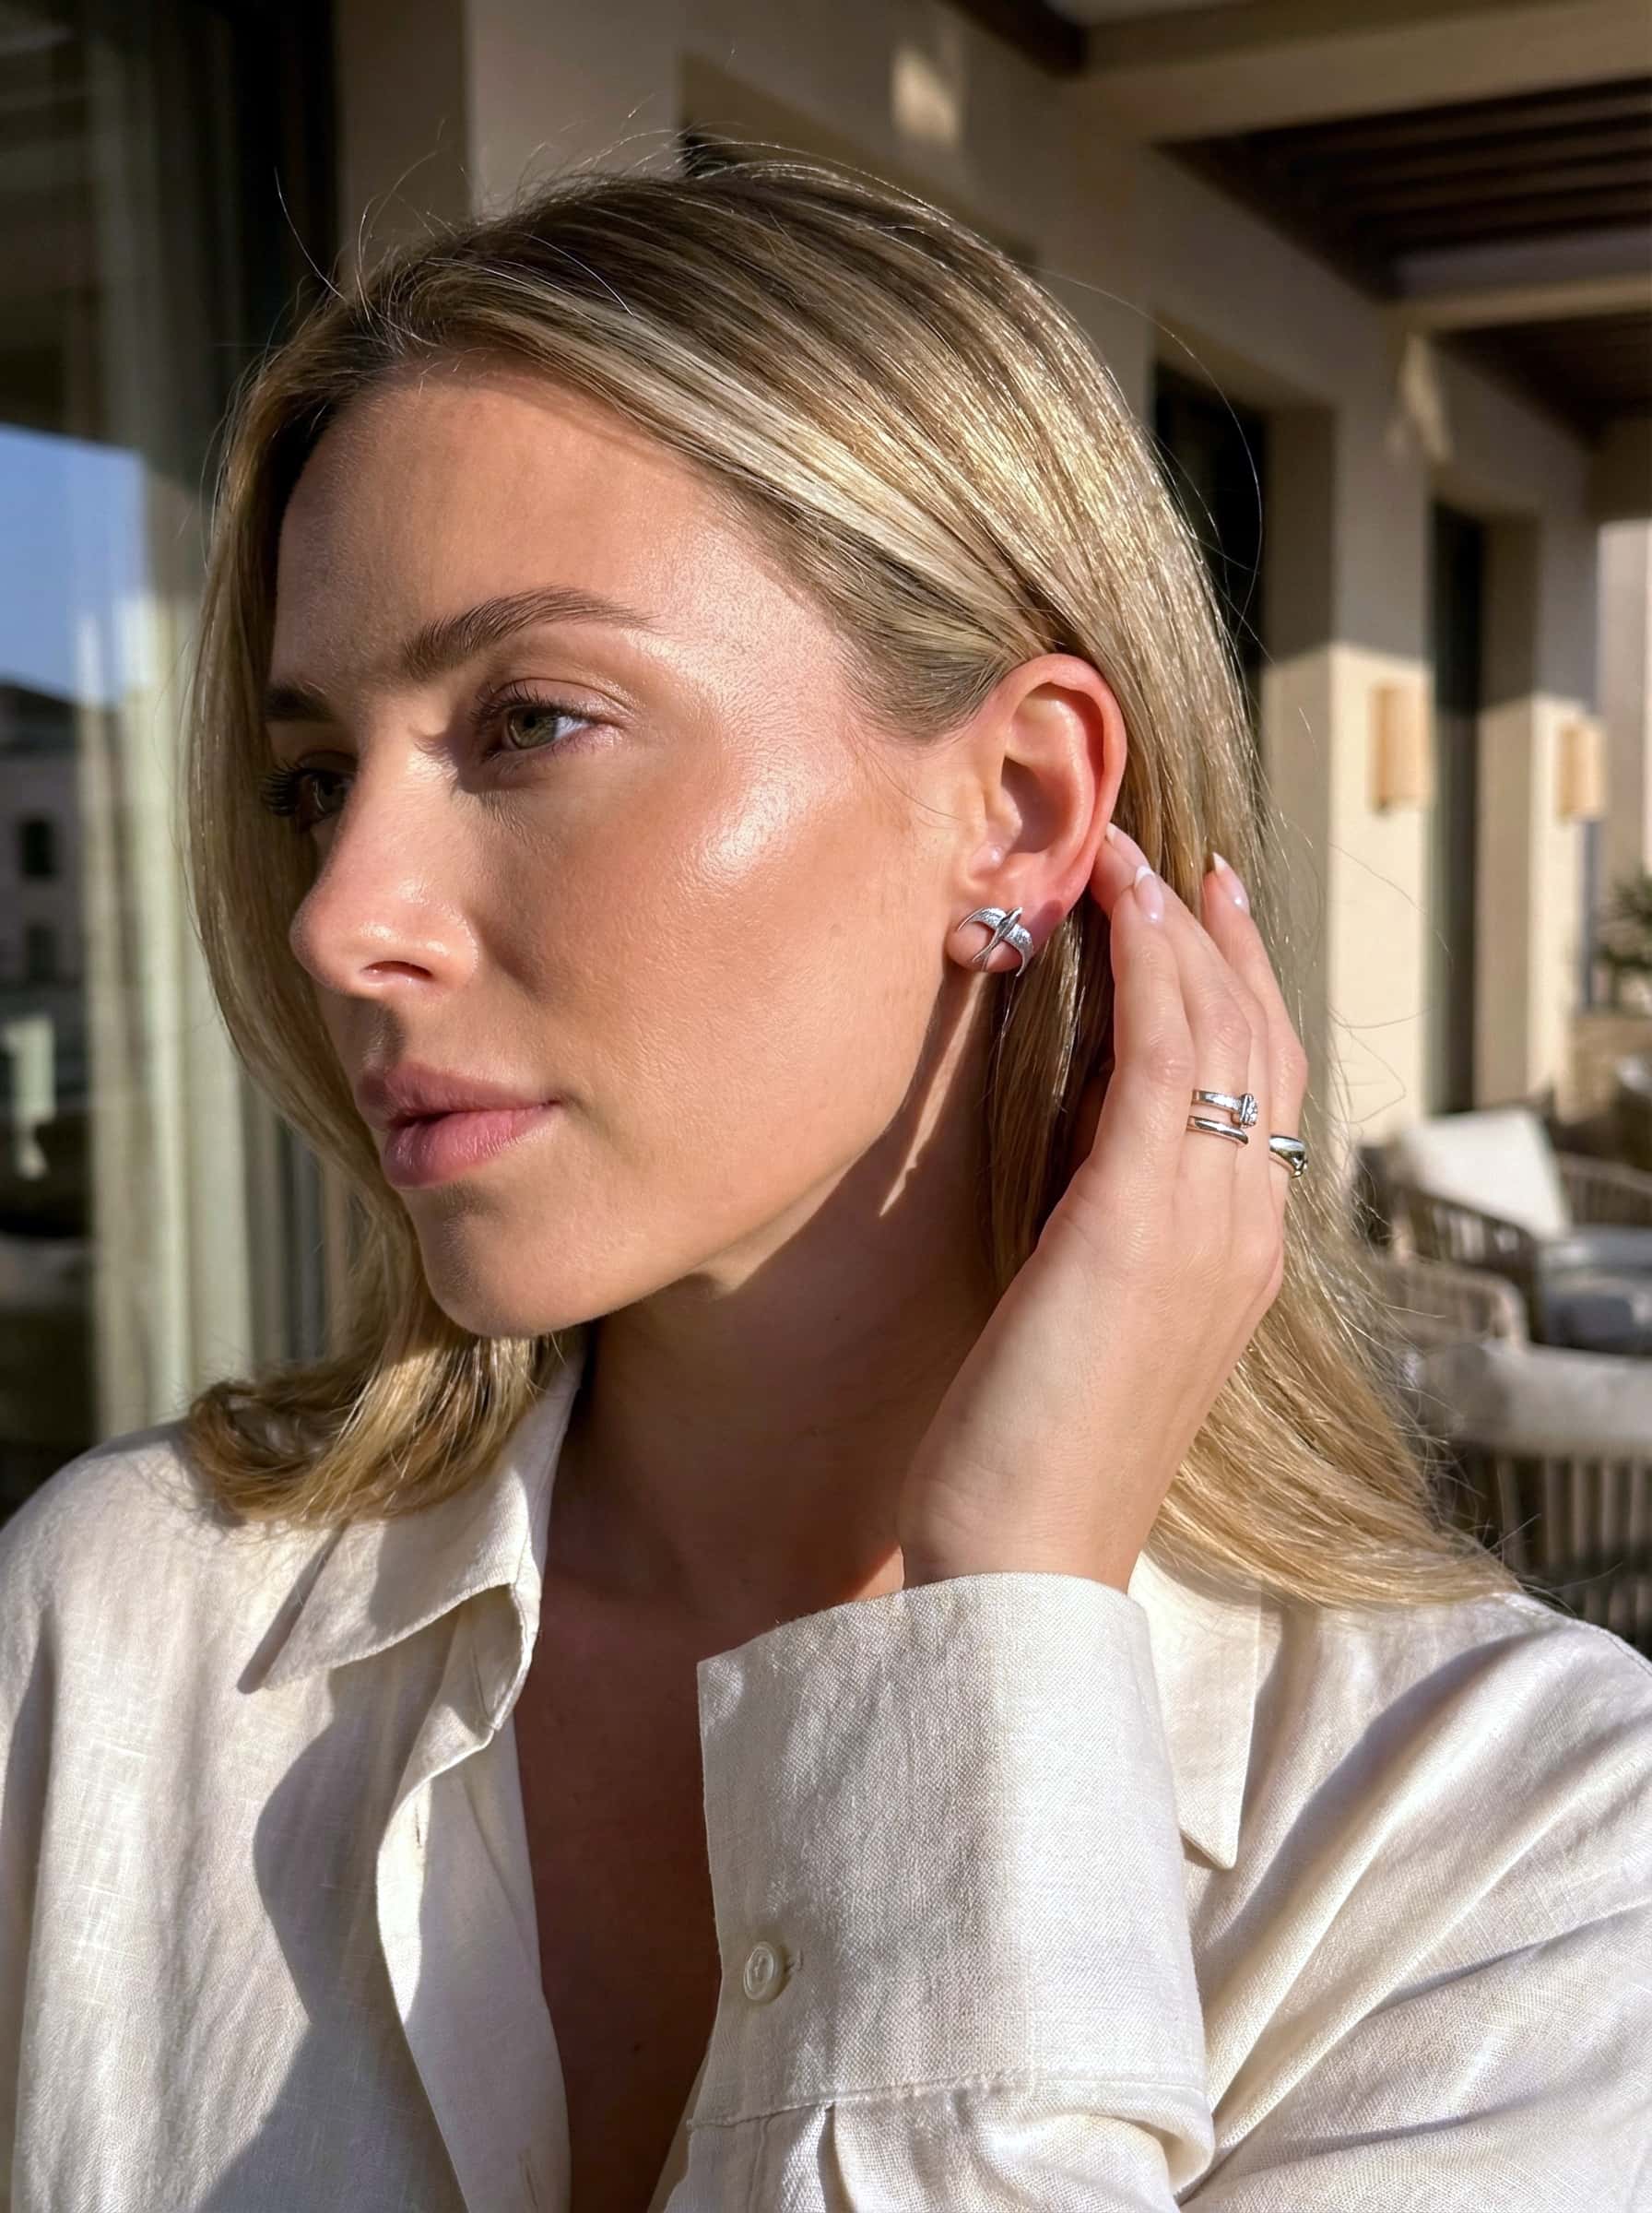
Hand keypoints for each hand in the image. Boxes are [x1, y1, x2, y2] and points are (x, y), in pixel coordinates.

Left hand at [897, 829, 1309, 1593]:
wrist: (1017, 1564)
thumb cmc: (1023, 1462)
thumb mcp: (1078, 1334)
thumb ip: (1098, 1247)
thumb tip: (1068, 1177)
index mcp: (1238, 1263)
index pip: (1265, 1098)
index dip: (1239, 999)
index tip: (1198, 925)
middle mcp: (1246, 1231)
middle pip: (1263, 1046)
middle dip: (1222, 943)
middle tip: (1180, 862)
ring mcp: (1209, 1222)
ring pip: (1224, 1030)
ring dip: (1178, 927)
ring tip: (1131, 852)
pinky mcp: (1142, 1218)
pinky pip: (1169, 1054)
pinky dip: (1150, 964)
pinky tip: (1116, 903)